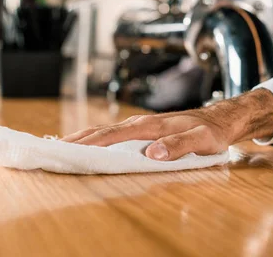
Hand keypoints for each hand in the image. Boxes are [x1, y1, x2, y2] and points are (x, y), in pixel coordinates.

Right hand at [61, 88, 272, 160]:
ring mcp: (140, 125)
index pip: (114, 135)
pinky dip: (95, 136)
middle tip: (51, 150)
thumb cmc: (211, 132)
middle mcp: (141, 123)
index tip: (69, 150)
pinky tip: (88, 142)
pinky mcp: (143, 129)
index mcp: (151, 126)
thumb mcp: (202, 142)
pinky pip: (113, 132)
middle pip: (102, 130)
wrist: (221, 118)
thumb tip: (152, 154)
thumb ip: (179, 147)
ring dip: (82, 137)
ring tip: (61, 146)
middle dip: (77, 140)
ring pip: (105, 130)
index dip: (91, 143)